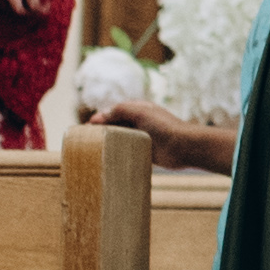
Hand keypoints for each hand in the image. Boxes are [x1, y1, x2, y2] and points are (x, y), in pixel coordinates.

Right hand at [82, 95, 236, 172]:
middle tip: (85, 143)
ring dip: (108, 144)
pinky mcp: (145, 151)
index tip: (85, 129)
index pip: (112, 112)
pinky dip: (118, 154)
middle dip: (101, 132)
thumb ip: (119, 110)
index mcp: (137, 109)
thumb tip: (99, 116)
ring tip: (93, 153)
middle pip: (114, 126)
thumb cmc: (164, 126)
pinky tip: (108, 160)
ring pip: (120, 139)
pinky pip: (127, 151)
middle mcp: (139, 122)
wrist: (184, 146)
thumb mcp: (140, 112)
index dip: (99, 119)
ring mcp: (142, 137)